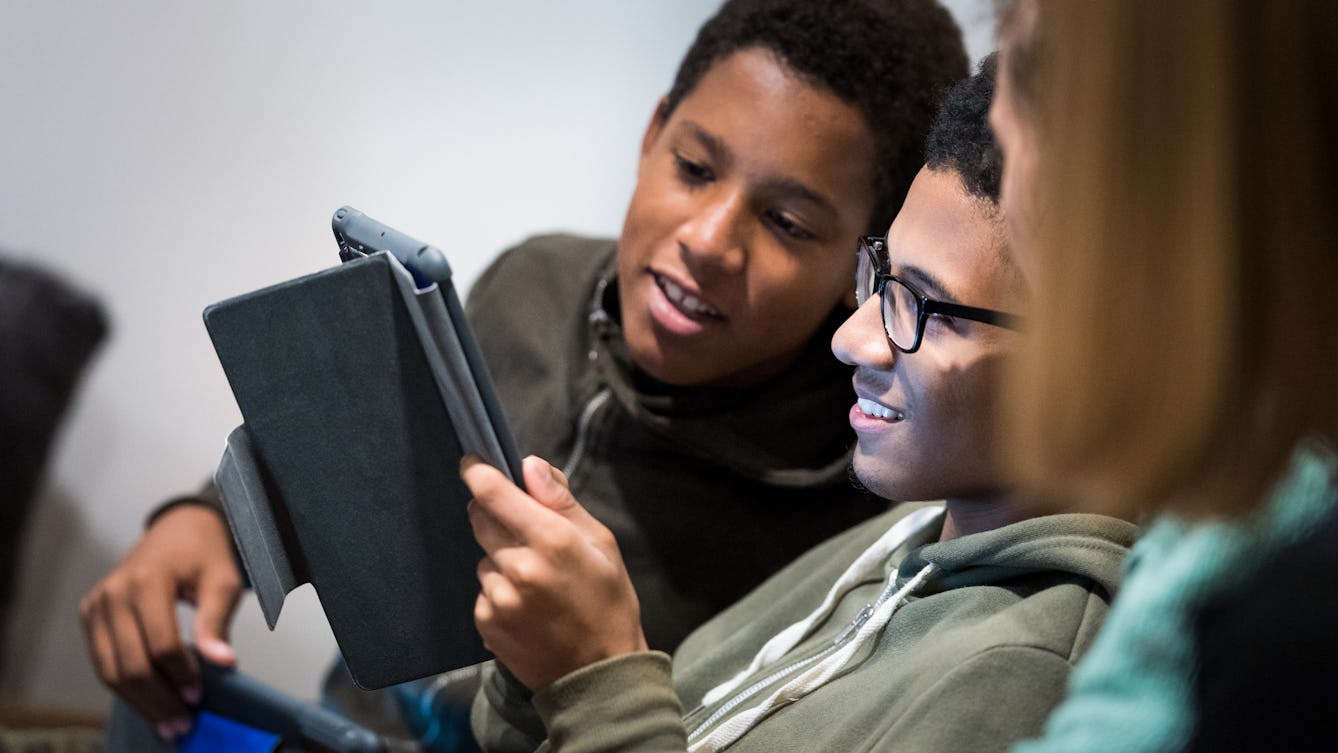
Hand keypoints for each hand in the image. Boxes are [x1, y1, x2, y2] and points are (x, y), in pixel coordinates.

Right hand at [79, 503, 242, 737]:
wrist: (178, 527)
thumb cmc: (204, 552)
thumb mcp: (223, 580)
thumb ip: (217, 622)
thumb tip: (223, 663)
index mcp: (147, 580)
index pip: (161, 644)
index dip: (181, 676)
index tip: (200, 696)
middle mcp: (113, 593)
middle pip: (131, 663)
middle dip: (158, 699)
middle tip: (182, 722)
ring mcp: (96, 605)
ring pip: (111, 670)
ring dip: (139, 701)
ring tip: (167, 722)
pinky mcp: (90, 615)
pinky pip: (104, 661)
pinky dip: (125, 686)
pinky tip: (149, 702)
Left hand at [464, 455, 647, 691]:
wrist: (598, 673)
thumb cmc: (607, 602)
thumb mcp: (601, 544)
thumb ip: (561, 501)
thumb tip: (529, 465)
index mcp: (551, 540)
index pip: (493, 493)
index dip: (477, 472)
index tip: (471, 462)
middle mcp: (519, 567)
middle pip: (480, 519)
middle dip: (495, 516)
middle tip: (525, 534)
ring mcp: (499, 597)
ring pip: (483, 557)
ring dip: (500, 559)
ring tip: (535, 581)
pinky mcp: (486, 622)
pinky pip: (482, 590)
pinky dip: (498, 591)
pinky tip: (527, 606)